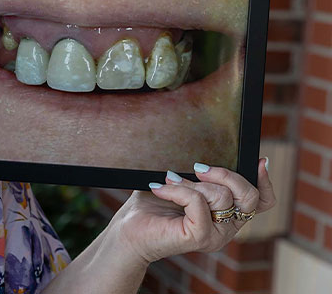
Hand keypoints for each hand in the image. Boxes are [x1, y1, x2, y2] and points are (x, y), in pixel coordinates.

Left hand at [113, 159, 275, 263]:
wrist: (129, 228)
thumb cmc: (154, 204)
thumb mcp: (183, 182)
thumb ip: (204, 175)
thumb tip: (215, 157)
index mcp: (228, 215)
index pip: (262, 202)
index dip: (265, 181)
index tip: (258, 161)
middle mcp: (227, 228)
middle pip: (250, 196)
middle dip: (225, 174)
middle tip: (197, 168)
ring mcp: (215, 235)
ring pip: (222, 196)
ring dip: (192, 183)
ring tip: (170, 182)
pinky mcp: (199, 237)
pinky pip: (197, 202)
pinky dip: (177, 189)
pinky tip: (160, 188)